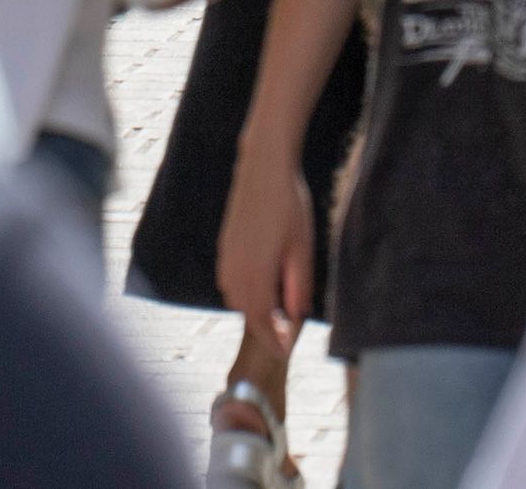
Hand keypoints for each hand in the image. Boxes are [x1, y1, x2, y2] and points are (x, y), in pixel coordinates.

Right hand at [217, 155, 316, 347]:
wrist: (263, 173)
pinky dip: (247, 292)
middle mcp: (234, 273)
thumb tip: (296, 317)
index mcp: (255, 276)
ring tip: (280, 310)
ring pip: (238, 299)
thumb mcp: (302, 249)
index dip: (273, 341)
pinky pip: (232, 283)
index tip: (286, 352)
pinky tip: (265, 284)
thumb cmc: (289, 208)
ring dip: (257, 308)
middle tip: (288, 332)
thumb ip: (297, 286)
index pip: (261, 323)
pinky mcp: (224, 251)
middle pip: (249, 314)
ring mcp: (226, 262)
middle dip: (266, 326)